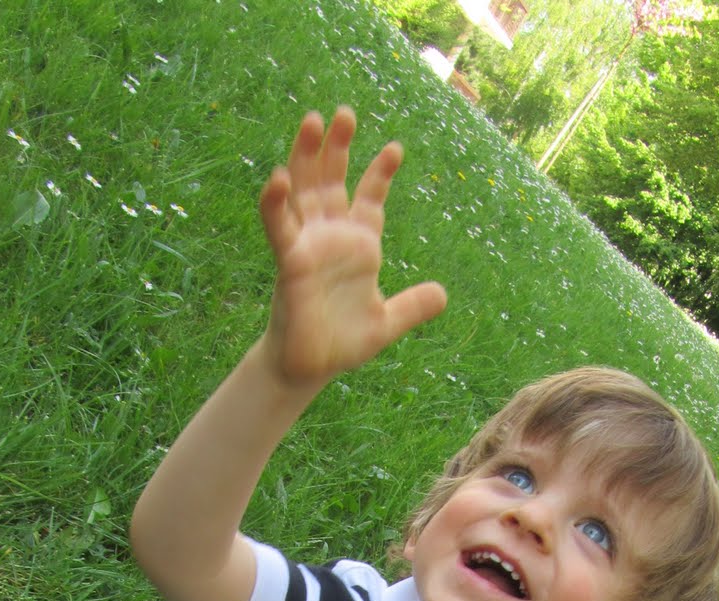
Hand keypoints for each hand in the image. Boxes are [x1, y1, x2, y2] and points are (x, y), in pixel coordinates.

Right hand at [259, 105, 446, 386]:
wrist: (310, 368)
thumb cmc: (342, 343)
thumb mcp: (386, 324)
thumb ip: (412, 308)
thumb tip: (443, 296)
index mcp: (359, 246)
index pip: (369, 199)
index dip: (380, 174)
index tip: (395, 149)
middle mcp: (331, 237)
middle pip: (332, 181)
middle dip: (337, 147)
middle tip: (345, 113)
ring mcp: (308, 245)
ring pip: (304, 191)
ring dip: (306, 156)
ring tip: (313, 120)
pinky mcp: (290, 262)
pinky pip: (280, 227)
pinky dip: (275, 203)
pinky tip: (277, 177)